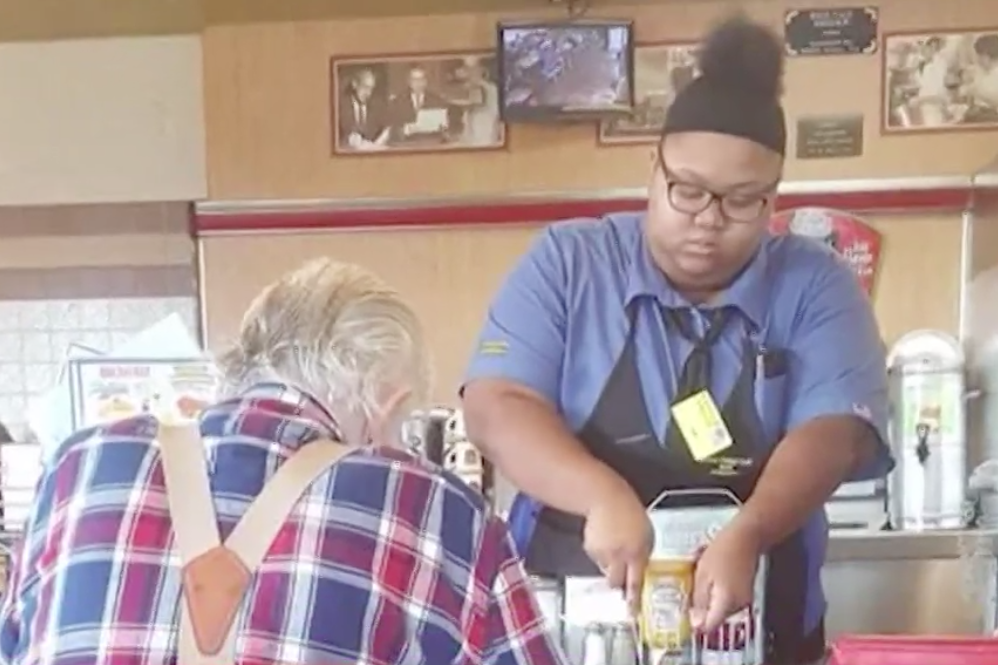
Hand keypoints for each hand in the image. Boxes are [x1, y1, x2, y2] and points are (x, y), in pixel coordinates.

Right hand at [582, 481, 651, 613]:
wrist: (604, 497)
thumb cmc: (628, 510)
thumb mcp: (646, 532)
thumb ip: (643, 551)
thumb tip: (640, 566)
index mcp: (637, 552)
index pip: (635, 582)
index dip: (633, 599)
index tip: (632, 612)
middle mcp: (619, 556)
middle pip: (615, 581)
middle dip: (617, 583)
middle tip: (618, 579)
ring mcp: (603, 553)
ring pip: (606, 568)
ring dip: (609, 562)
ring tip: (612, 544)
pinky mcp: (590, 548)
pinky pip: (596, 557)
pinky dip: (600, 552)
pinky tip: (603, 537)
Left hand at [690, 520, 762, 633]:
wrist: (746, 536)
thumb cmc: (722, 551)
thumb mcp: (702, 574)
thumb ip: (699, 600)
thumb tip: (696, 624)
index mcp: (727, 602)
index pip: (710, 626)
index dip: (696, 623)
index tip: (686, 612)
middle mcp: (739, 605)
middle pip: (716, 617)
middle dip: (702, 607)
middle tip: (691, 588)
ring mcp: (744, 599)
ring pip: (721, 608)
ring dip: (710, 598)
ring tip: (703, 577)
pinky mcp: (746, 592)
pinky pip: (728, 599)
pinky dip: (719, 592)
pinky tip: (713, 575)